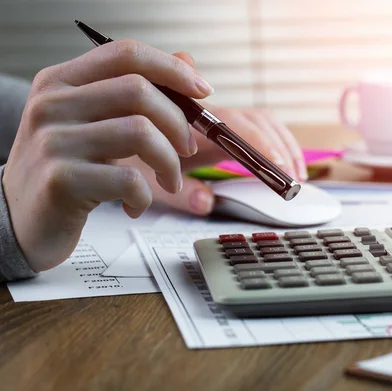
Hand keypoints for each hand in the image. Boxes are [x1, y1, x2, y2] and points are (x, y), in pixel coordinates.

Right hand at [2, 40, 212, 270]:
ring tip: (167, 182)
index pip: (125, 54)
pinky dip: (146, 196)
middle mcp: (53, 104)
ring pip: (140, 133)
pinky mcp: (61, 181)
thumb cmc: (66, 169)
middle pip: (139, 91)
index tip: (202, 91)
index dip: (172, 68)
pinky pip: (129, 179)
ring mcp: (54, 141)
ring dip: (169, 163)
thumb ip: (133, 93)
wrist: (19, 220)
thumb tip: (186, 63)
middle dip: (179, 124)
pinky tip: (134, 204)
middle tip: (186, 151)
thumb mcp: (92, 123)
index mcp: (61, 81)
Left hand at [118, 52, 307, 216]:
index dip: (262, 148)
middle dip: (280, 149)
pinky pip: (255, 121)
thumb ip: (179, 191)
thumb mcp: (149, 179)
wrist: (114, 127)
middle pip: (256, 121)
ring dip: (283, 143)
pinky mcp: (220, 120)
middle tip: (293, 180)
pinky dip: (275, 137)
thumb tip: (206, 203)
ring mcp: (215, 115)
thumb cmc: (129, 155)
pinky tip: (283, 156)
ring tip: (295, 171)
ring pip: (261, 119)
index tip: (280, 169)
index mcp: (191, 126)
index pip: (237, 130)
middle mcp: (207, 114)